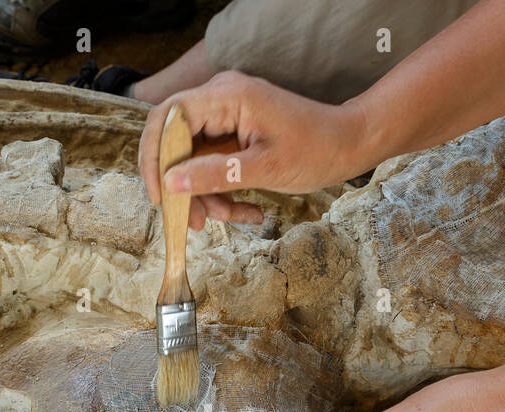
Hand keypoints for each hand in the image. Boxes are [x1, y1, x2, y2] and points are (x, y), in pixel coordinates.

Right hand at [138, 70, 371, 228]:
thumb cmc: (315, 149)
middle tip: (195, 221)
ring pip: (193, 160)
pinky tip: (246, 211)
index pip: (167, 118)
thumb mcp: (264, 168)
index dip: (155, 157)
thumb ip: (215, 174)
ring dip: (207, 195)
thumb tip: (172, 184)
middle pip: (176, 143)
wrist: (349, 145)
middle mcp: (220, 100)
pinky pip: (212, 166)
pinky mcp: (234, 135)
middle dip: (184, 187)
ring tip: (232, 217)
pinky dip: (222, 192)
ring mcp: (227, 117)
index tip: (161, 196)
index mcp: (226, 96)